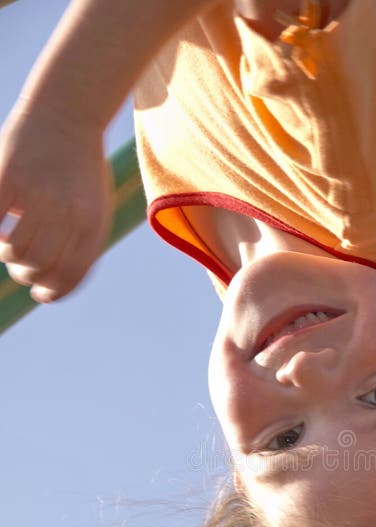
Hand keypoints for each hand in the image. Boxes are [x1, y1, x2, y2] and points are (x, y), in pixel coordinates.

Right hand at [0, 102, 112, 301]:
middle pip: (38, 267)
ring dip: (6, 255)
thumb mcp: (95, 208)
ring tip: (6, 244)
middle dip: (26, 274)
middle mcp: (67, 212)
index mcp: (91, 224)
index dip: (52, 292)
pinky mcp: (8, 177)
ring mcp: (37, 195)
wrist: (68, 112)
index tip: (40, 293)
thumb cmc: (81, 168)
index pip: (69, 276)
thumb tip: (53, 284)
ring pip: (14, 251)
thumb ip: (80, 245)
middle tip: (21, 266)